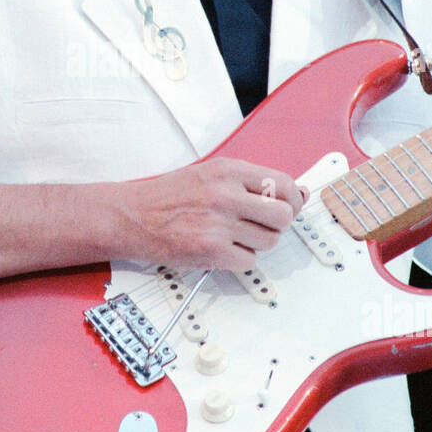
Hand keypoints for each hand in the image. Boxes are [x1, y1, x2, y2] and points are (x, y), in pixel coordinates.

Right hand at [119, 157, 305, 270]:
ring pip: (269, 241)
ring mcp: (218, 224)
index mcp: (227, 170)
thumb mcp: (210, 175)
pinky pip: (248, 261)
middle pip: (283, 216)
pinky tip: (221, 248)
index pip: (283, 184)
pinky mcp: (211, 251)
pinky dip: (238, 259)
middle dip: (276, 224)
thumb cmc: (168, 197)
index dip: (291, 199)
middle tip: (259, 224)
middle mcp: (225, 194)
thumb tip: (299, 193)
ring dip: (256, 243)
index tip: (286, 206)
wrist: (131, 216)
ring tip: (233, 235)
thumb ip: (251, 183)